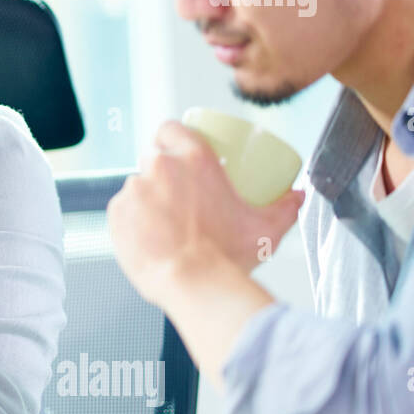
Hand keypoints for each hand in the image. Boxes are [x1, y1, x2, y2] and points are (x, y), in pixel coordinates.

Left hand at [106, 120, 305, 307]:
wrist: (193, 284)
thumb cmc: (227, 256)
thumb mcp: (265, 228)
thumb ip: (284, 207)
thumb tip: (297, 196)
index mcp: (193, 159)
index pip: (172, 128)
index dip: (172, 138)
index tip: (178, 152)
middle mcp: (158, 167)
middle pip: (154, 158)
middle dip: (163, 174)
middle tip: (179, 196)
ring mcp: (134, 190)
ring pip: (137, 186)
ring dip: (148, 200)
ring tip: (165, 224)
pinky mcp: (116, 214)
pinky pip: (123, 211)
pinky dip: (133, 221)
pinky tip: (150, 237)